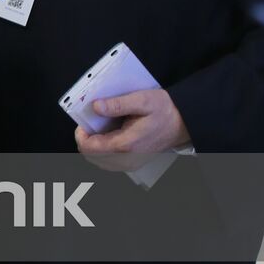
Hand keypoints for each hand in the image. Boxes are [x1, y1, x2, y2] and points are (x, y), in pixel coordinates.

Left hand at [75, 89, 190, 166]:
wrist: (183, 123)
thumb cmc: (164, 111)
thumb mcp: (142, 100)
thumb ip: (117, 104)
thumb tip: (96, 107)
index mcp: (126, 144)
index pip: (89, 148)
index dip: (81, 134)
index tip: (84, 121)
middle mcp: (126, 159)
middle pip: (91, 155)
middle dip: (86, 138)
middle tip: (91, 122)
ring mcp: (130, 163)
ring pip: (98, 159)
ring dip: (94, 144)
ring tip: (100, 128)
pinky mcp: (132, 163)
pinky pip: (108, 161)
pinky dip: (103, 149)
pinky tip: (108, 135)